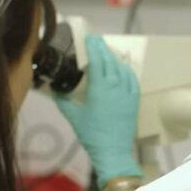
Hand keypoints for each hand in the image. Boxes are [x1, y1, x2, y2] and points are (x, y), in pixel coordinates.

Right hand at [54, 35, 142, 188]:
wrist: (113, 151)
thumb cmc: (92, 135)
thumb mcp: (74, 117)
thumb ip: (64, 101)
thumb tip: (55, 90)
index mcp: (99, 89)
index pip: (98, 62)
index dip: (94, 48)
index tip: (90, 39)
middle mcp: (115, 88)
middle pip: (110, 62)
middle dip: (103, 49)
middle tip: (97, 40)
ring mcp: (127, 94)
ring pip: (122, 70)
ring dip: (115, 58)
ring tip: (108, 51)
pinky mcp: (134, 101)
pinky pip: (132, 81)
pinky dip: (127, 71)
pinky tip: (123, 67)